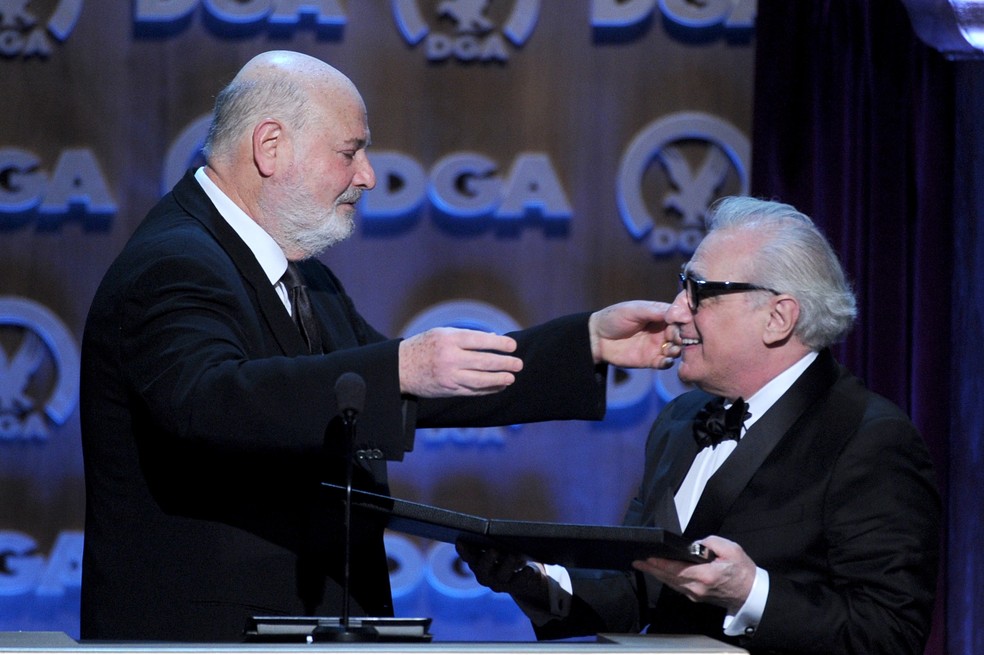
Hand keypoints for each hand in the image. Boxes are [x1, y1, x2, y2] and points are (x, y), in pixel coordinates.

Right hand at [399, 327, 521, 396]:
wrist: (400, 368)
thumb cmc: (424, 346)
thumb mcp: (441, 334)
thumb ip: (466, 336)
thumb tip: (494, 338)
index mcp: (448, 339)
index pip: (479, 341)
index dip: (498, 344)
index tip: (513, 345)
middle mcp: (449, 358)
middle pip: (483, 361)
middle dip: (504, 363)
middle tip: (518, 364)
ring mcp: (449, 376)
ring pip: (480, 379)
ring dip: (499, 379)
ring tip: (511, 377)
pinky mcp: (449, 390)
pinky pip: (473, 391)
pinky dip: (488, 389)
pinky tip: (499, 386)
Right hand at [455, 541, 549, 605]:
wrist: (526, 578)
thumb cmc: (509, 554)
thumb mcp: (501, 546)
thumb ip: (496, 540)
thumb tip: (499, 532)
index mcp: (477, 562)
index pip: (467, 556)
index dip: (463, 550)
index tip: (460, 540)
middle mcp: (485, 575)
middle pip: (482, 569)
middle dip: (486, 560)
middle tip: (493, 550)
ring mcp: (500, 583)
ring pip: (501, 576)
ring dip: (507, 566)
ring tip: (512, 557)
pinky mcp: (517, 587)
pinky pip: (520, 582)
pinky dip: (524, 576)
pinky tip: (530, 570)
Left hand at [588, 301, 680, 368]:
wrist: (596, 338)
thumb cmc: (614, 318)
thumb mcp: (634, 310)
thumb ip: (655, 311)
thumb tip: (678, 312)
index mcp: (660, 315)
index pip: (679, 317)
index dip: (683, 321)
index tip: (682, 324)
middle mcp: (662, 330)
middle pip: (680, 334)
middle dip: (682, 337)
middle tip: (677, 339)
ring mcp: (657, 346)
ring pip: (675, 349)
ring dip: (677, 350)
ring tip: (672, 350)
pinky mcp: (651, 360)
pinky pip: (664, 363)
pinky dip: (668, 363)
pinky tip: (665, 360)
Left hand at [631, 536, 755, 613]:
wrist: (751, 593)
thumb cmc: (742, 570)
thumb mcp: (730, 549)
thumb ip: (710, 543)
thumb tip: (693, 545)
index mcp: (705, 575)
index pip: (677, 569)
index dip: (660, 563)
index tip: (647, 558)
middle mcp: (697, 588)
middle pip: (669, 578)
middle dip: (652, 569)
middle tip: (637, 562)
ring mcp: (696, 595)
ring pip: (671, 584)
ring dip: (657, 574)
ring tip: (644, 565)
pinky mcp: (696, 597)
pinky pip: (677, 587)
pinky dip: (666, 579)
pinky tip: (660, 572)